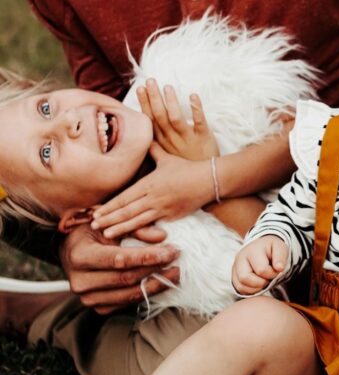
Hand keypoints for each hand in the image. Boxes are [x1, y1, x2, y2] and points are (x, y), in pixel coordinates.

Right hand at [59, 223, 179, 314]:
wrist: (73, 251)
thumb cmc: (93, 232)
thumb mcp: (111, 224)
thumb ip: (136, 229)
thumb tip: (162, 236)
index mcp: (80, 256)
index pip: (118, 260)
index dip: (146, 257)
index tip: (170, 251)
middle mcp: (80, 281)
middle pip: (126, 278)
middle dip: (155, 269)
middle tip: (177, 258)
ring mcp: (88, 298)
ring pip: (129, 294)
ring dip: (156, 284)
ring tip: (175, 272)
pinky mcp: (98, 307)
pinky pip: (127, 303)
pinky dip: (146, 292)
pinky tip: (161, 282)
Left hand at [90, 145, 212, 237]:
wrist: (210, 180)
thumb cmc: (188, 168)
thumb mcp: (168, 158)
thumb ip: (153, 151)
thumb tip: (145, 138)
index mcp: (150, 183)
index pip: (124, 197)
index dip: (109, 206)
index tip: (95, 212)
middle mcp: (154, 197)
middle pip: (127, 211)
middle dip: (109, 219)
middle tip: (92, 225)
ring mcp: (163, 208)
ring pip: (137, 220)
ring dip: (120, 228)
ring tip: (106, 233)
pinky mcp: (172, 216)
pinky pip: (153, 225)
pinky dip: (140, 230)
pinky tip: (130, 235)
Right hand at [138, 79, 218, 160]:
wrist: (207, 180)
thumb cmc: (186, 163)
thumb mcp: (167, 155)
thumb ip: (156, 142)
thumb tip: (143, 130)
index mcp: (162, 141)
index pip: (150, 120)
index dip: (145, 104)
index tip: (140, 88)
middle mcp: (172, 140)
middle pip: (160, 116)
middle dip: (154, 97)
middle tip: (151, 81)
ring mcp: (187, 139)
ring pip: (176, 119)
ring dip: (171, 102)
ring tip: (168, 86)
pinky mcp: (204, 138)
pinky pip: (199, 122)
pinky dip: (196, 109)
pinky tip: (193, 95)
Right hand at [231, 236, 288, 294]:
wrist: (262, 247)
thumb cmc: (272, 249)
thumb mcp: (280, 248)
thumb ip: (281, 257)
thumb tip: (279, 268)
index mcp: (253, 250)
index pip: (261, 269)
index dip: (271, 273)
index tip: (276, 269)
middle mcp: (240, 258)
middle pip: (244, 278)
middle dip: (260, 283)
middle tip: (268, 278)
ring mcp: (235, 267)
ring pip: (240, 286)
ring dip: (255, 288)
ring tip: (263, 280)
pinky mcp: (234, 276)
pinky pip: (239, 289)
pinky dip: (250, 290)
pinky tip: (258, 284)